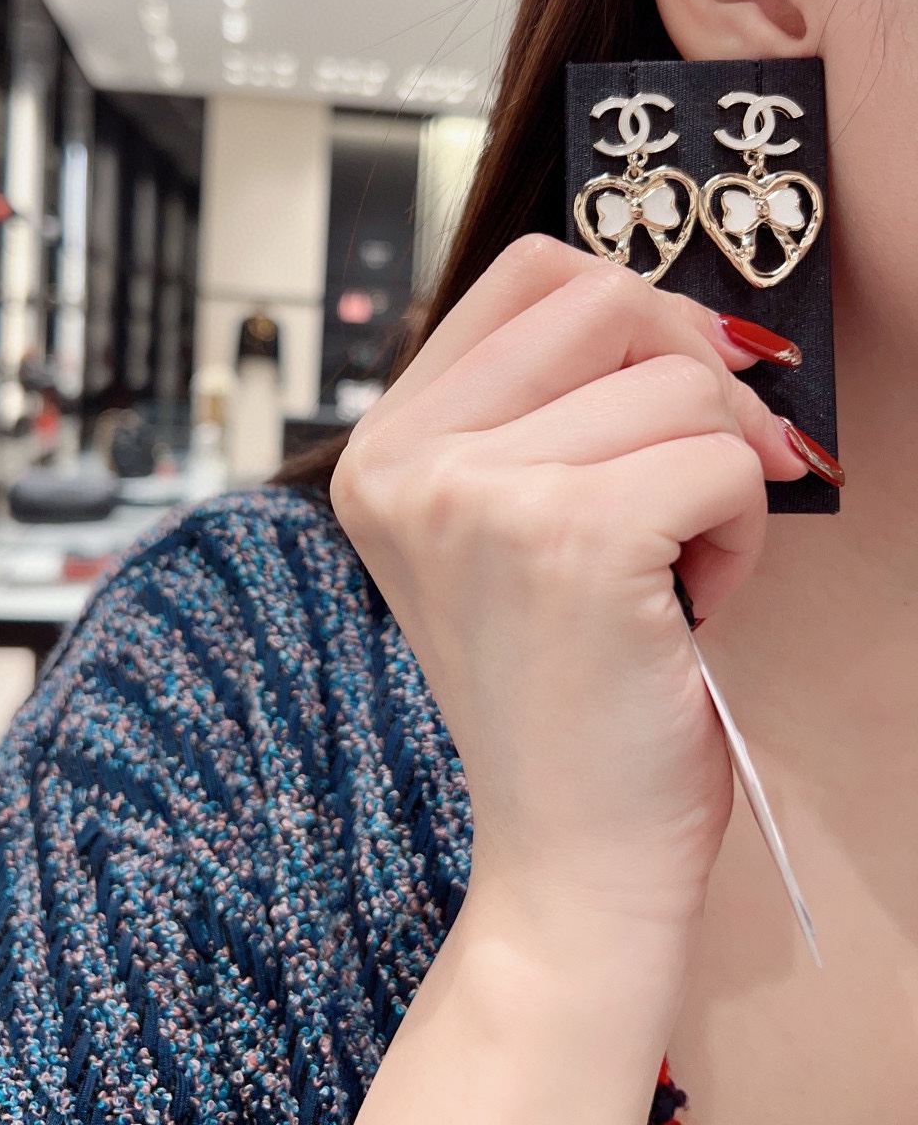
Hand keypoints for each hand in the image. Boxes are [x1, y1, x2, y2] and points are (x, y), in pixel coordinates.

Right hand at [330, 235, 806, 929]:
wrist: (566, 854)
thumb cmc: (560, 688)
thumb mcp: (510, 524)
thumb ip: (556, 407)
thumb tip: (690, 319)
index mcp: (383, 447)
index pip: (530, 274)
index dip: (631, 312)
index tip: (676, 383)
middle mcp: (407, 460)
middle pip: (606, 299)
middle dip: (690, 374)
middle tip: (701, 470)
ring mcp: (477, 495)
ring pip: (678, 382)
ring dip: (720, 467)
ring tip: (681, 561)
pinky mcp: (570, 539)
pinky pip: (724, 461)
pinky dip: (745, 525)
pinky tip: (699, 593)